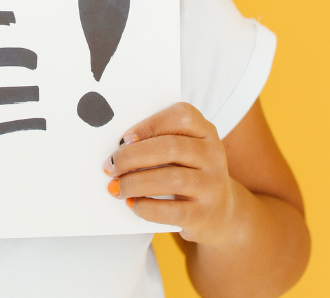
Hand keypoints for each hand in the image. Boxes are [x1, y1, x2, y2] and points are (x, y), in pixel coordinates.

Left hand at [102, 102, 241, 244]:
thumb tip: (119, 148)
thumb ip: (157, 141)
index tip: (123, 140)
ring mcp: (212, 185)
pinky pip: (171, 210)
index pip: (181, 117)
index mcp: (205, 131)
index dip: (148, 125)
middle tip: (110, 166)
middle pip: (170, 148)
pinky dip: (145, 207)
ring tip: (116, 187)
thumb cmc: (188, 173)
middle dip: (133, 157)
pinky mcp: (203, 213)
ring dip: (135, 183)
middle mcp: (213, 155)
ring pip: (170, 178)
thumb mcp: (181, 151)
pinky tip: (133, 204)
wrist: (220, 211)